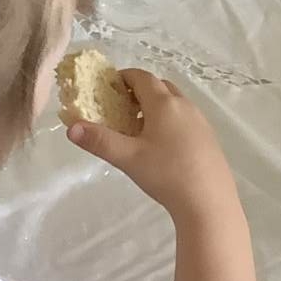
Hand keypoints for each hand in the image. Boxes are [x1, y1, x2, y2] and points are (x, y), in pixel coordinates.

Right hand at [67, 70, 238, 222]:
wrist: (209, 203)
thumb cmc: (166, 174)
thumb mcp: (127, 158)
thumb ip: (99, 141)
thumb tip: (71, 128)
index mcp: (163, 104)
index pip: (142, 77)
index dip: (123, 77)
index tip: (108, 87)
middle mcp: (184, 106)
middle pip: (159, 86)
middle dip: (139, 91)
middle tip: (121, 107)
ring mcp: (200, 121)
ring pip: (174, 102)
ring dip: (155, 106)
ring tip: (139, 127)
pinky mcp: (209, 138)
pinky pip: (185, 118)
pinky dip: (170, 120)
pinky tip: (162, 146)